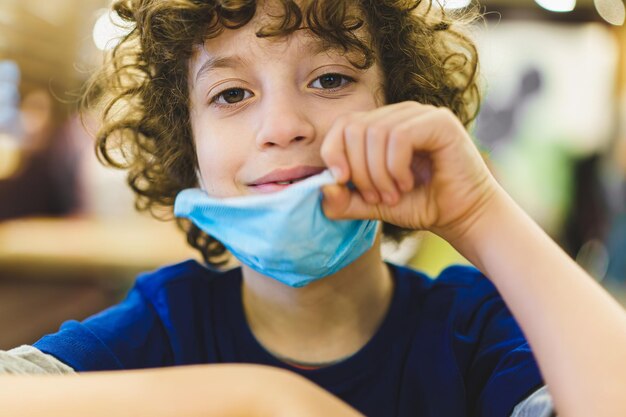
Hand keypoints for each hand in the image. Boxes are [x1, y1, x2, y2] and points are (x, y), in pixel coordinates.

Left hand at [320, 101, 497, 241]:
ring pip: (375, 133)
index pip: (342, 124)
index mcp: (381, 126)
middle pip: (354, 128)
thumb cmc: (419, 205)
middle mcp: (399, 114)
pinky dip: (395, 167)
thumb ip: (345, 199)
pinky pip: (399, 137)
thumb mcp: (373, 205)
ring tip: (393, 194)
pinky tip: (407, 184)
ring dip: (378, 174)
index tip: (342, 181)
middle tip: (376, 197)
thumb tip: (321, 189)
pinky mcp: (439, 122)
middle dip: (358, 170)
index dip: (333, 151)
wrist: (462, 215)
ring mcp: (420, 114)